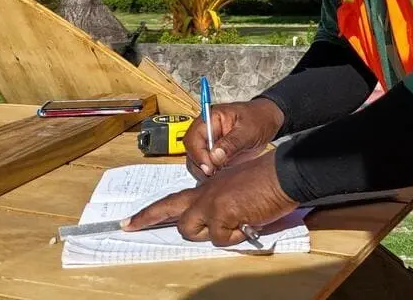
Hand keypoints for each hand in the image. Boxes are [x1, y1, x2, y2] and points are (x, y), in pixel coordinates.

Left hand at [122, 151, 297, 245]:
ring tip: (238, 221)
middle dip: (176, 226)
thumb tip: (222, 226)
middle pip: (178, 218)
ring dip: (216, 234)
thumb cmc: (267, 180)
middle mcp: (204, 193)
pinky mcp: (220, 214)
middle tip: (153, 227)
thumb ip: (224, 204)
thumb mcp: (238, 189)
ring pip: (195, 231)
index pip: (173, 199)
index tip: (129, 222)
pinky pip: (221, 238)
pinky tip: (249, 222)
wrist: (282, 174)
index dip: (150, 213)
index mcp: (208, 186)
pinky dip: (237, 236)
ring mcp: (210, 203)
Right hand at [185, 98, 283, 180]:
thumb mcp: (248, 129)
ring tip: (221, 175)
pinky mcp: (216, 155)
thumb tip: (215, 156)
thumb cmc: (258, 117)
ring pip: (196, 162)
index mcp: (210, 118)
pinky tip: (222, 176)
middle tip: (215, 173)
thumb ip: (232, 142)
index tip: (209, 166)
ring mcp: (210, 144)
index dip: (198, 154)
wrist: (269, 121)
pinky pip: (207, 167)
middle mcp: (206, 132)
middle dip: (201, 165)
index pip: (193, 138)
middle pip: (191, 152)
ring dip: (205, 172)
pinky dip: (211, 175)